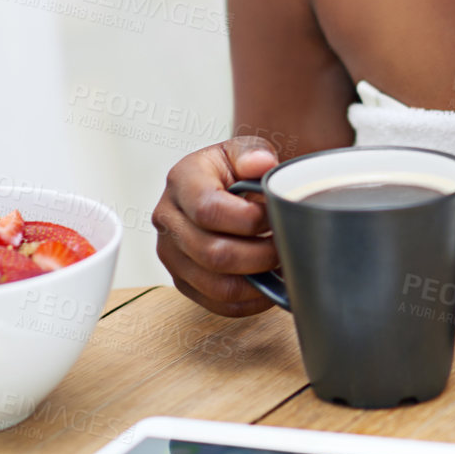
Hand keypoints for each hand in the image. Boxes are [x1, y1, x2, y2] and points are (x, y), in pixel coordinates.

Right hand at [152, 138, 280, 316]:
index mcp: (181, 181)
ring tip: (280, 265)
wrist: (223, 187)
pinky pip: (218, 303)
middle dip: (260, 255)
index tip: (275, 217)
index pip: (209, 209)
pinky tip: (269, 284)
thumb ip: (253, 151)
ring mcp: (171, 253)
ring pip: (216, 285)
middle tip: (285, 247)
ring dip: (257, 281)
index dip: (249, 219)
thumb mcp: (243, 150)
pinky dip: (250, 301)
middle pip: (213, 253)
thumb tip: (261, 163)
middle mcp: (168, 219)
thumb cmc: (234, 170)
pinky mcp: (182, 280)